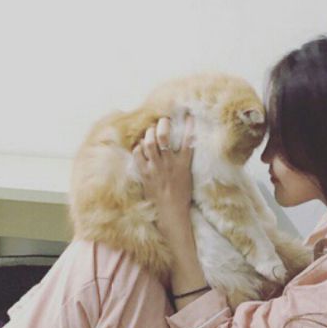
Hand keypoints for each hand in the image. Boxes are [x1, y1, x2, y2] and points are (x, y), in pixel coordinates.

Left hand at [133, 114, 195, 232]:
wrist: (170, 212)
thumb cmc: (181, 195)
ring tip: (150, 131)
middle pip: (164, 136)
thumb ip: (184, 161)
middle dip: (162, 124)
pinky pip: (138, 154)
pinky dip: (139, 147)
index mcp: (183, 164)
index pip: (188, 140)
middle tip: (163, 121)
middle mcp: (169, 164)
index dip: (188, 125)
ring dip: (149, 133)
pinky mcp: (145, 174)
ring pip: (149, 142)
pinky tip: (141, 147)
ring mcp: (155, 168)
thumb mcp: (187, 176)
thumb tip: (183, 147)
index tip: (188, 115)